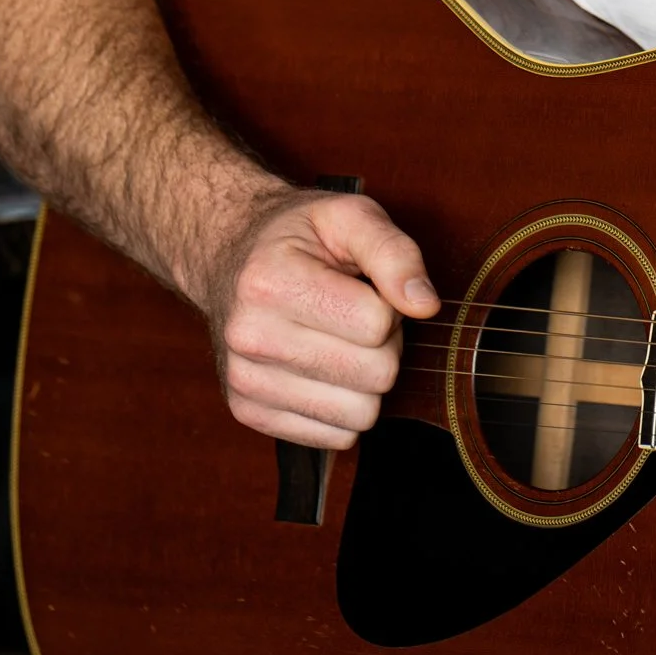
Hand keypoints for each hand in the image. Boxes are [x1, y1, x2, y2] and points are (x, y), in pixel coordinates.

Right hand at [203, 190, 439, 448]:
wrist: (229, 255)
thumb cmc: (299, 236)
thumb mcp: (351, 216)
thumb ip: (395, 253)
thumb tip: (425, 305)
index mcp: (270, 281)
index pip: (378, 325)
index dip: (389, 306)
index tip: (365, 289)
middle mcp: (249, 336)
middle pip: (376, 374)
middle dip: (384, 346)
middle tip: (355, 316)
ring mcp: (244, 380)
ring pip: (360, 415)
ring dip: (365, 381)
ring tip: (339, 341)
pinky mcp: (248, 412)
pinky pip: (335, 437)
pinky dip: (342, 408)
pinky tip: (322, 369)